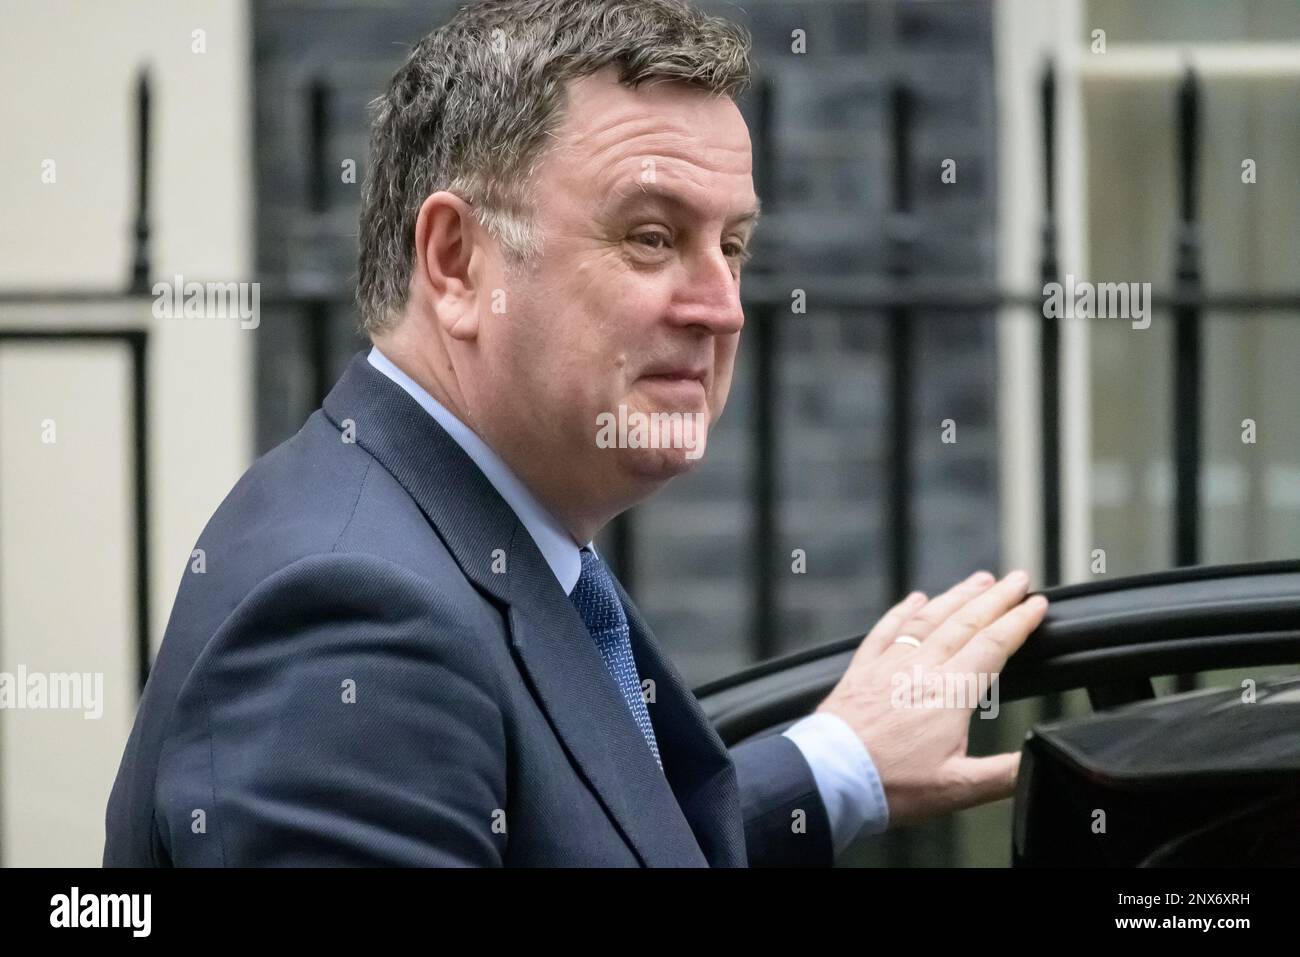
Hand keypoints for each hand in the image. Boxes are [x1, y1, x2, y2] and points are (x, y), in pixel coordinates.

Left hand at [815, 570, 1047, 827]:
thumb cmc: (890, 784)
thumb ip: (1005, 773)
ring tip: (978, 580)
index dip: (1019, 622)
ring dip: (956, 596)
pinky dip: (903, 611)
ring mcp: (889, 666)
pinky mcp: (861, 671)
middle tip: (1017, 578)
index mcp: (950, 693)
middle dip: (995, 597)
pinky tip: (914, 599)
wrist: (829, 777)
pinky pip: (886, 630)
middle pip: (966, 622)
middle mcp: (921, 670)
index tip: (1038, 603)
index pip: (994, 645)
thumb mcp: (958, 789)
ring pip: (929, 619)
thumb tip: (1038, 760)